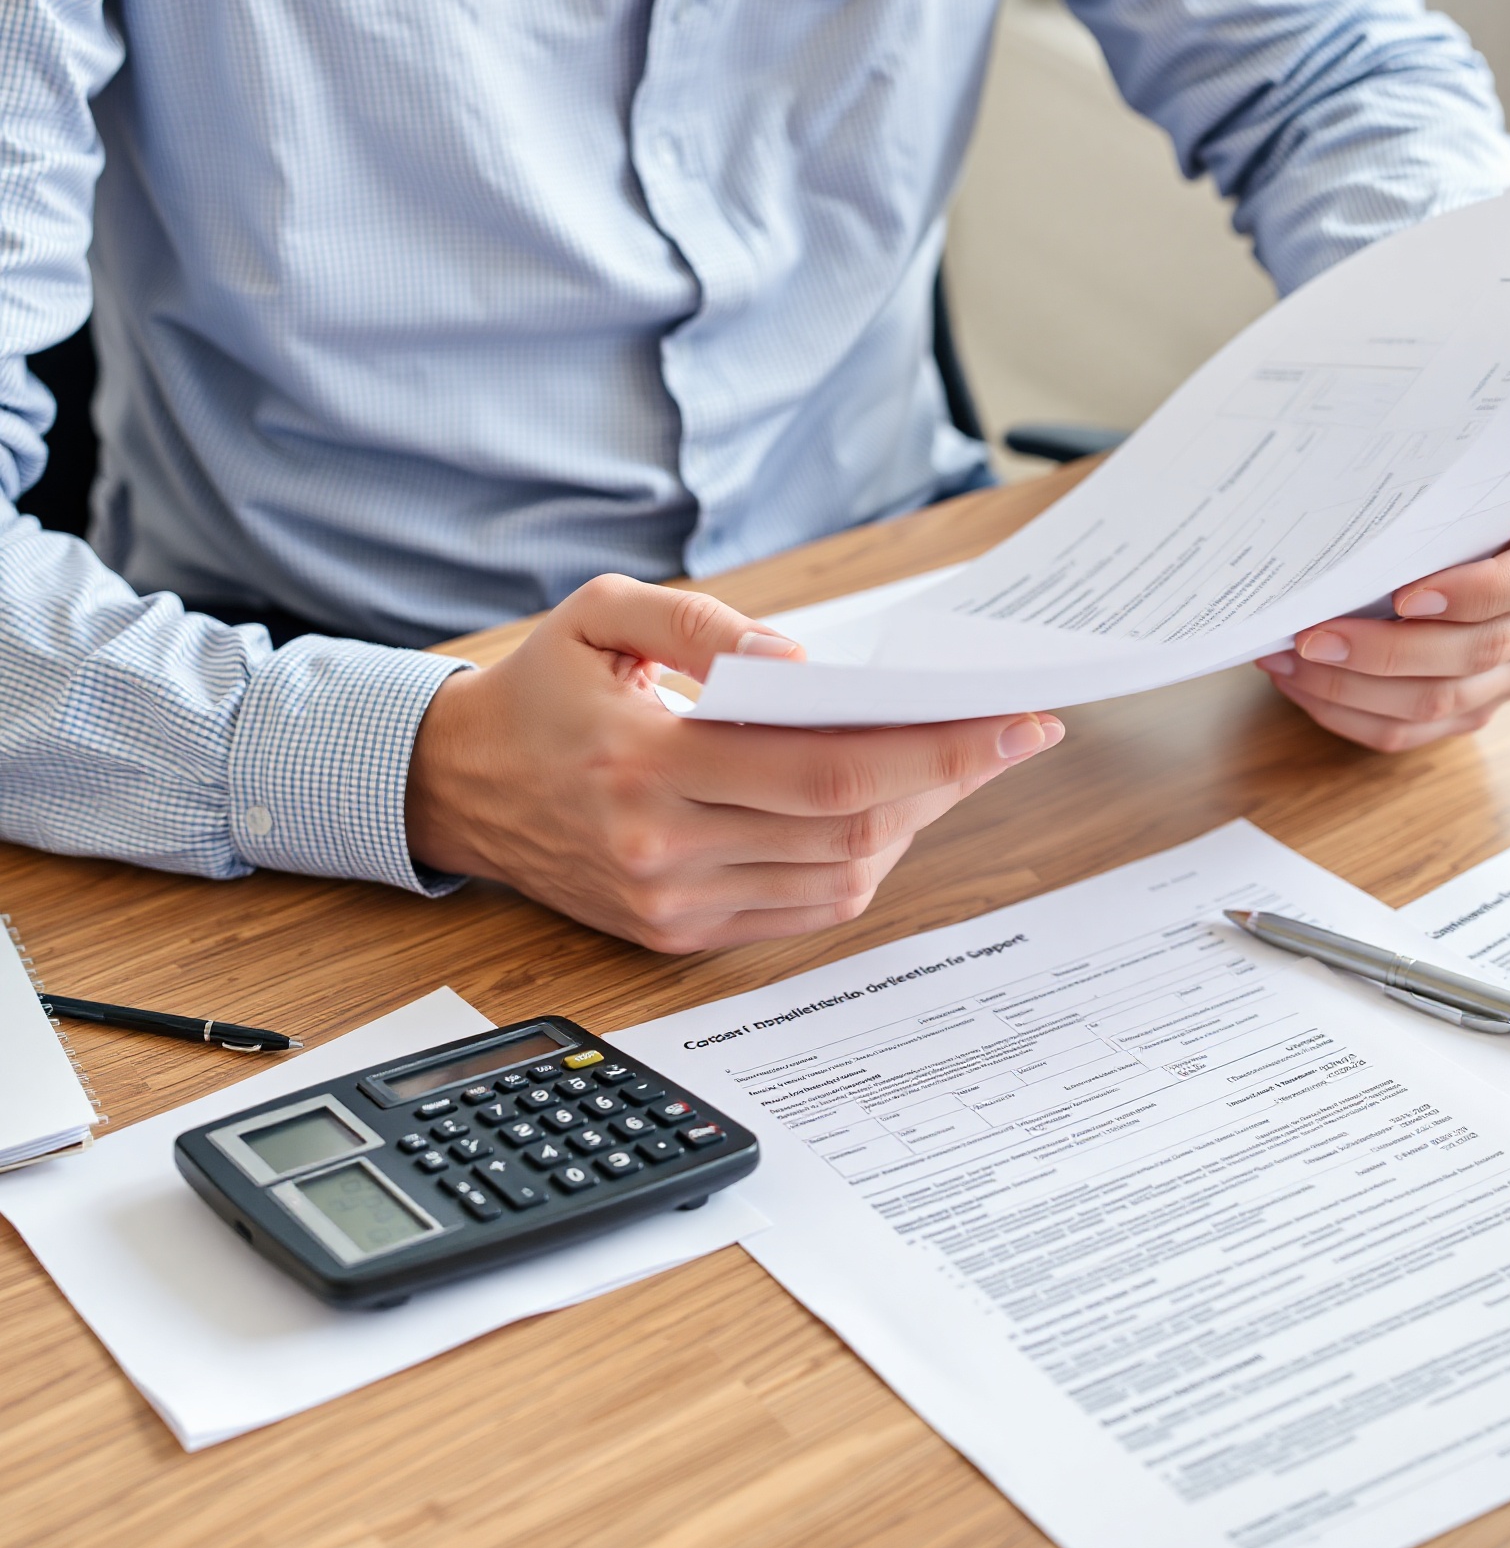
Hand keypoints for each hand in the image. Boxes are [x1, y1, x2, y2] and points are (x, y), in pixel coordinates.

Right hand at [405, 574, 1063, 950]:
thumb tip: (797, 663)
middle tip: (1013, 734)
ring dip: (914, 822)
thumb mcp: (598, 614)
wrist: (456, 788)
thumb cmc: (540, 690)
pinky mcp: (677, 933)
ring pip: (837, 877)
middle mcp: (660, 848)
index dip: (933, 750)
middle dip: (950, 779)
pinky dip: (862, 863)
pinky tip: (888, 811)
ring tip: (957, 763)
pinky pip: (802, 910)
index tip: (1015, 722)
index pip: (824, 769)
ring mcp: (670, 902)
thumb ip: (698, 624)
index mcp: (644, 763)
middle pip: (848, 829)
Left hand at [1254, 483, 1509, 752]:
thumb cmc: (1470, 469)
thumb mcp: (1476, 449)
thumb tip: (1356, 470)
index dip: (1479, 590)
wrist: (1476, 502)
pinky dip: (1349, 711)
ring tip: (1288, 660)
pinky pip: (1415, 729)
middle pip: (1480, 648)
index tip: (1407, 594)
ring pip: (1441, 701)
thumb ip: (1450, 468)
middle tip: (1311, 635)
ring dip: (1353, 687)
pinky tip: (1301, 683)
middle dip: (1384, 650)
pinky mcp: (1480, 701)